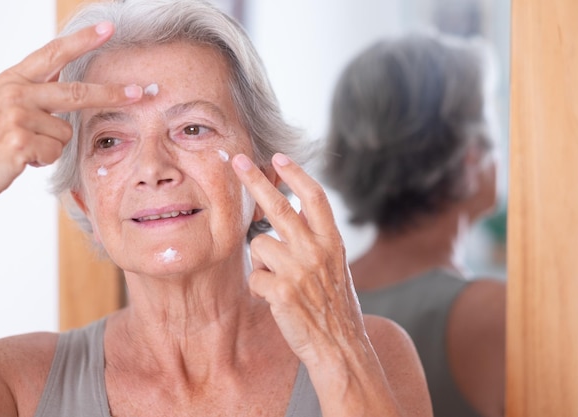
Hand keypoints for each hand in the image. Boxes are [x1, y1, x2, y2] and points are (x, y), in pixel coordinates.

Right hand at [0, 22, 142, 206]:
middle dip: (110, 94)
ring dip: (52, 146)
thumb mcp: (12, 106)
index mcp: (15, 79)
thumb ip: (40, 93)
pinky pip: (55, 151)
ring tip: (28, 147)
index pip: (54, 53)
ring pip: (65, 132)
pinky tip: (24, 158)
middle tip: (138, 93)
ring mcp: (16, 115)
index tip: (109, 29)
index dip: (83, 40)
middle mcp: (15, 91)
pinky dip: (44, 160)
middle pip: (76, 92)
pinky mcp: (20, 140)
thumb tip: (72, 83)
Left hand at [232, 152, 365, 364]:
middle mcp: (316, 250)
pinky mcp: (281, 291)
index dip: (295, 174)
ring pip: (258, 243)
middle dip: (255, 180)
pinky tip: (275, 299)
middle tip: (237, 161)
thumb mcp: (335, 265)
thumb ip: (316, 238)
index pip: (314, 197)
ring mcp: (298, 270)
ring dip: (261, 259)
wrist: (340, 346)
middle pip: (279, 205)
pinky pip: (254, 275)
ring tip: (278, 279)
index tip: (278, 157)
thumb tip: (294, 210)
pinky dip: (259, 286)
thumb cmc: (335, 306)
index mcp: (331, 241)